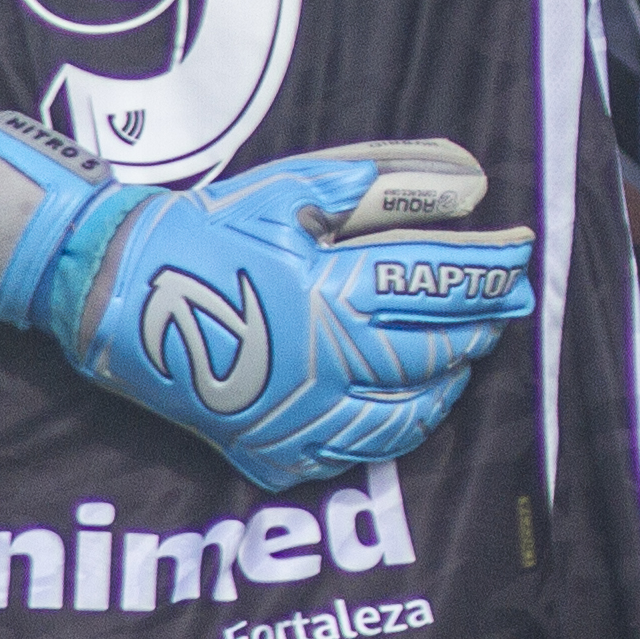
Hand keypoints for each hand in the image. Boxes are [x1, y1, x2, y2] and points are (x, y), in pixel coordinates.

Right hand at [0, 117, 535, 490]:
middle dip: (481, 324)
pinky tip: (407, 405)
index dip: (491, 268)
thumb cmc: (208, 230)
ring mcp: (301, 417)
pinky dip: (396, 429)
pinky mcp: (276, 452)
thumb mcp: (291, 190)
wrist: (118, 293)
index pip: (439, 283)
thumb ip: (382, 187)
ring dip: (447, 383)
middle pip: (434, 350)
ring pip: (407, 416)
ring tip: (464, 357)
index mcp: (330, 291)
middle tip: (506, 305)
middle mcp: (325, 363)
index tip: (521, 256)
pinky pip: (356, 452)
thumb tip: (466, 186)